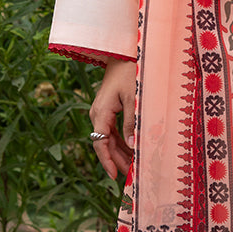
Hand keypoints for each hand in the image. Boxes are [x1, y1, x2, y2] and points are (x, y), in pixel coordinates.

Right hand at [89, 58, 138, 180]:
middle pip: (105, 144)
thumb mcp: (134, 98)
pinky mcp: (108, 110)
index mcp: (101, 112)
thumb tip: (133, 145)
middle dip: (117, 160)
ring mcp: (102, 112)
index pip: (100, 143)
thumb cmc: (131, 73)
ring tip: (134, 166)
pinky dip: (122, 141)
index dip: (107, 161)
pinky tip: (132, 150)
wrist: (123, 55)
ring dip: (121, 152)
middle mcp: (98, 114)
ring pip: (109, 139)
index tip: (114, 176)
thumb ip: (132, 122)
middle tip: (131, 175)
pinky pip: (113, 130)